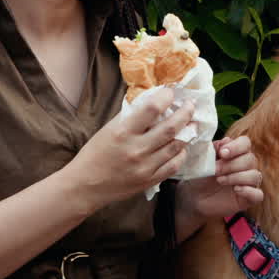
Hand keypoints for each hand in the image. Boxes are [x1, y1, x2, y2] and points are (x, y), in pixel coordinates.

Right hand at [67, 88, 195, 212]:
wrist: (86, 185)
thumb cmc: (95, 154)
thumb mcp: (109, 129)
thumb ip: (131, 116)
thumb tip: (153, 100)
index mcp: (123, 132)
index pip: (152, 108)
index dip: (166, 97)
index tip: (171, 92)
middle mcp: (136, 149)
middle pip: (170, 128)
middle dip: (185, 113)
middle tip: (191, 105)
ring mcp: (145, 167)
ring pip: (176, 146)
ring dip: (188, 133)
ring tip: (192, 124)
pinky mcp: (149, 180)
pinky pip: (174, 165)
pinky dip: (181, 154)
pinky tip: (182, 146)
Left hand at [175, 136, 263, 239]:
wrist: (194, 197)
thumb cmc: (200, 176)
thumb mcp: (202, 161)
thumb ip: (213, 149)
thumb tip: (226, 140)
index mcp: (236, 153)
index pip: (245, 143)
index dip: (236, 147)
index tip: (222, 153)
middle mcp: (246, 166)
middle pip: (250, 159)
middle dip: (231, 164)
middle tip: (215, 170)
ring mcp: (249, 183)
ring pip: (255, 175)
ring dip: (237, 177)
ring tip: (220, 180)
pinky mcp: (248, 199)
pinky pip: (258, 194)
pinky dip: (249, 191)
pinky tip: (236, 190)